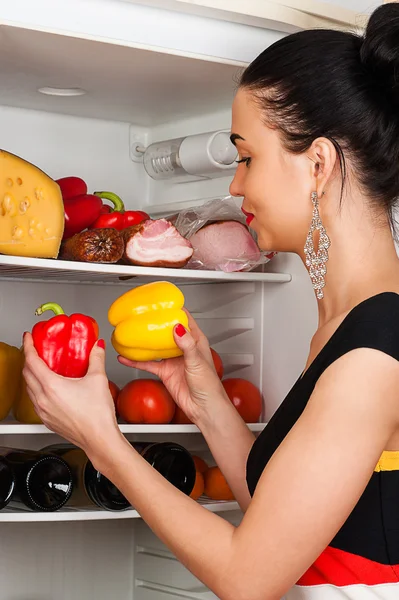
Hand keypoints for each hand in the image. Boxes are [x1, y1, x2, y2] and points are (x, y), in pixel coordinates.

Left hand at [22, 333, 122, 459]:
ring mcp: (43, 411)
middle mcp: (43, 399)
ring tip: (41, 367)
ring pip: (29, 388)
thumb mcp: (98, 379)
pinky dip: (37, 389)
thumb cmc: (97, 416)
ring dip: (31, 375)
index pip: (32, 361)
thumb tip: (96, 347)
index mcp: (52, 386)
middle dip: (28, 359)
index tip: (28, 338)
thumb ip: (96, 359)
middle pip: (26, 373)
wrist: (99, 439)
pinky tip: (49, 388)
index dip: (28, 346)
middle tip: (35, 350)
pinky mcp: (47, 420)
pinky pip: (35, 400)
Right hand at [118, 311, 226, 424]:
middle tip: (141, 315)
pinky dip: (136, 361)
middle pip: (167, 331)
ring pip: (155, 347)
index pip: (185, 320)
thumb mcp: (197, 362)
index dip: (175, 310)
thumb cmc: (209, 386)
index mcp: (196, 341)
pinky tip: (125, 357)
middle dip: (155, 323)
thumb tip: (177, 328)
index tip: (163, 302)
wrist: (204, 408)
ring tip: (130, 333)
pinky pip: (148, 364)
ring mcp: (173, 360)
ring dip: (144, 342)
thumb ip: (187, 345)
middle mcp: (184, 348)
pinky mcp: (165, 372)